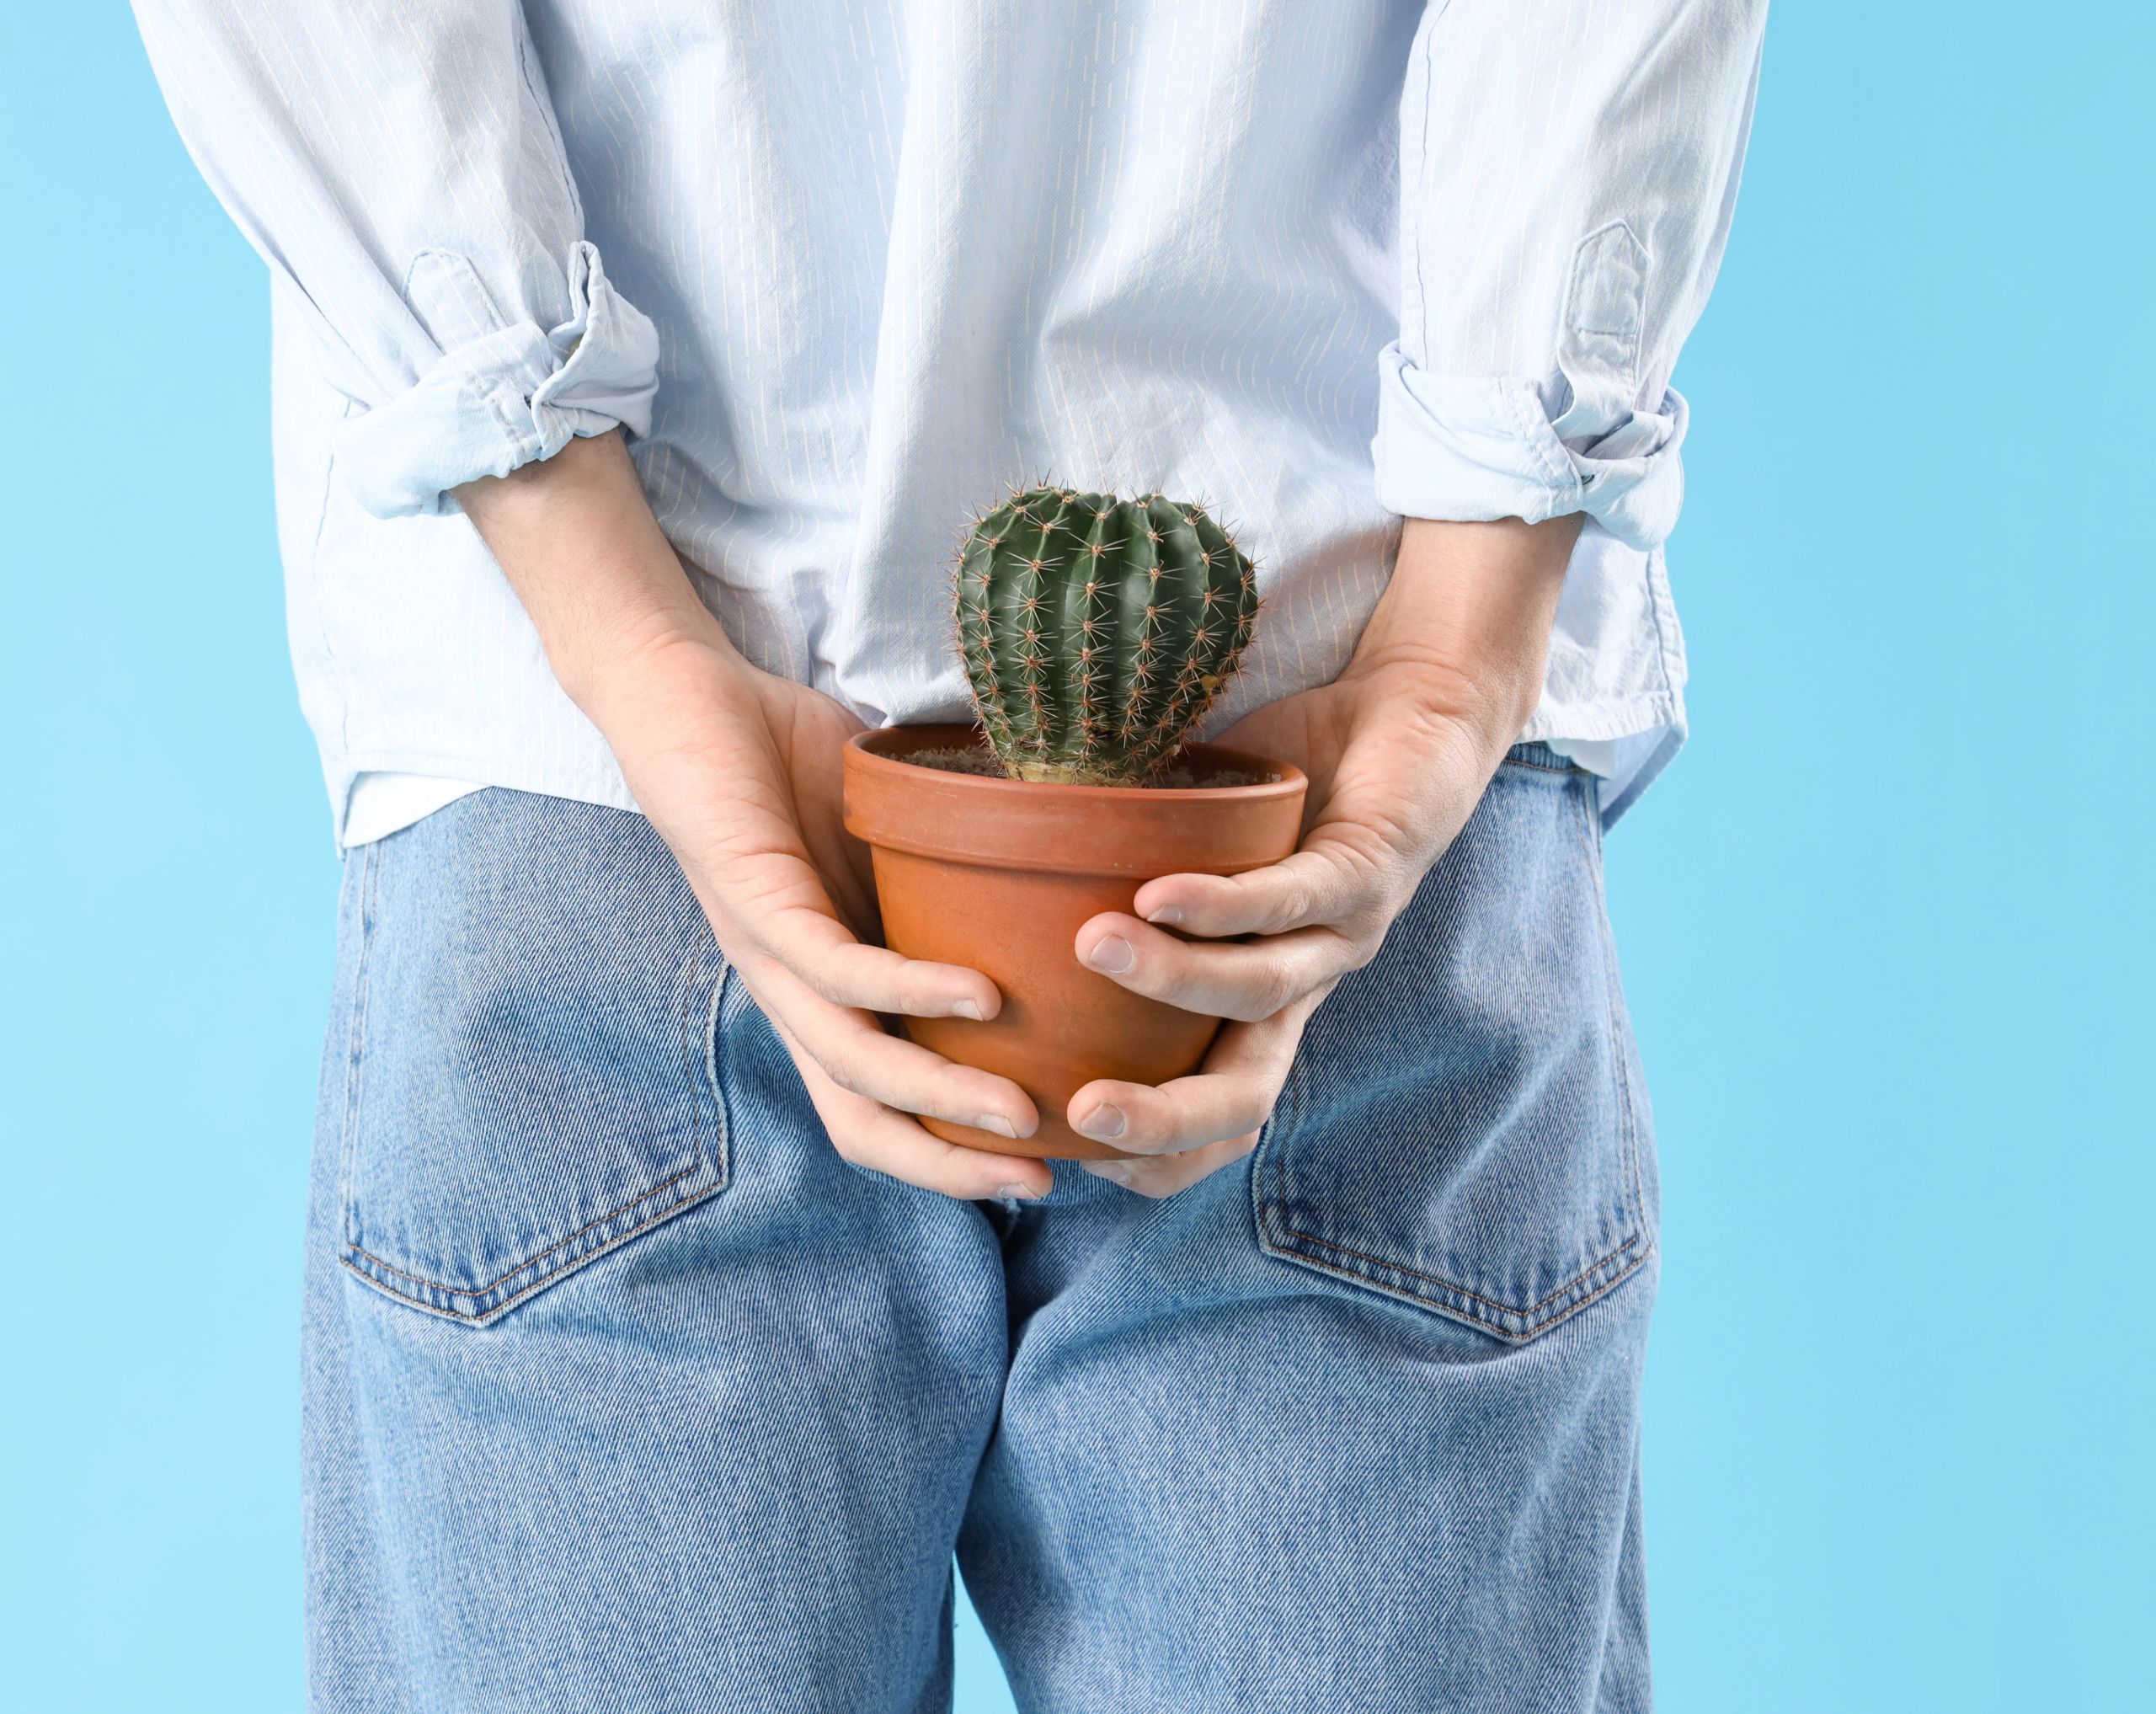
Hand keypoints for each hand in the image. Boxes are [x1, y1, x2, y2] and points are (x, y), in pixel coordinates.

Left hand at [456, 434, 1054, 1201]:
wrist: (684, 685)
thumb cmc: (789, 758)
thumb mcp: (898, 837)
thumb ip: (957, 875)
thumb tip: (1066, 886)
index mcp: (825, 988)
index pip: (878, 1108)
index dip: (952, 1157)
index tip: (1046, 1168)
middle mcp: (791, 991)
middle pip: (860, 1119)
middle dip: (949, 1165)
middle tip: (1042, 1179)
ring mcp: (767, 950)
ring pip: (851, 1060)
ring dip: (939, 1096)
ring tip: (1021, 1112)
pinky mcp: (752, 896)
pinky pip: (834, 965)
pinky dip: (910, 987)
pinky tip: (980, 993)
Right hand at [1069, 514, 1580, 1195]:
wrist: (1413, 706)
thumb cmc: (1288, 780)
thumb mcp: (1185, 850)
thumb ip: (1111, 882)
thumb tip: (979, 889)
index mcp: (1262, 1003)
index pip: (1215, 1116)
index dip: (1153, 1153)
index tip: (1065, 1147)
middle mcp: (1306, 986)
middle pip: (1245, 1094)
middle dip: (1165, 1118)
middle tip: (1082, 1115)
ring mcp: (1343, 932)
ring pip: (1256, 988)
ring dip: (1170, 977)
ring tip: (1090, 947)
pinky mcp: (1370, 869)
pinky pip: (1291, 900)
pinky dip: (1223, 903)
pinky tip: (1160, 894)